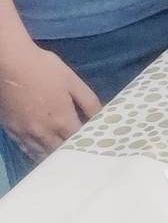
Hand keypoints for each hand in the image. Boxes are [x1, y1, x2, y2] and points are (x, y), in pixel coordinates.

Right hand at [0, 42, 101, 161]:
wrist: (9, 64)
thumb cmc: (44, 70)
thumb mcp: (73, 81)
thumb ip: (89, 101)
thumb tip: (102, 117)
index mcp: (62, 120)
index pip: (80, 140)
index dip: (90, 142)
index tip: (98, 144)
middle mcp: (44, 132)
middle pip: (61, 152)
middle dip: (73, 153)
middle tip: (84, 154)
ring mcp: (26, 134)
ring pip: (42, 155)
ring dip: (55, 157)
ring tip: (67, 158)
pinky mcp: (12, 132)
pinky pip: (26, 150)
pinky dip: (37, 154)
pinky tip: (44, 152)